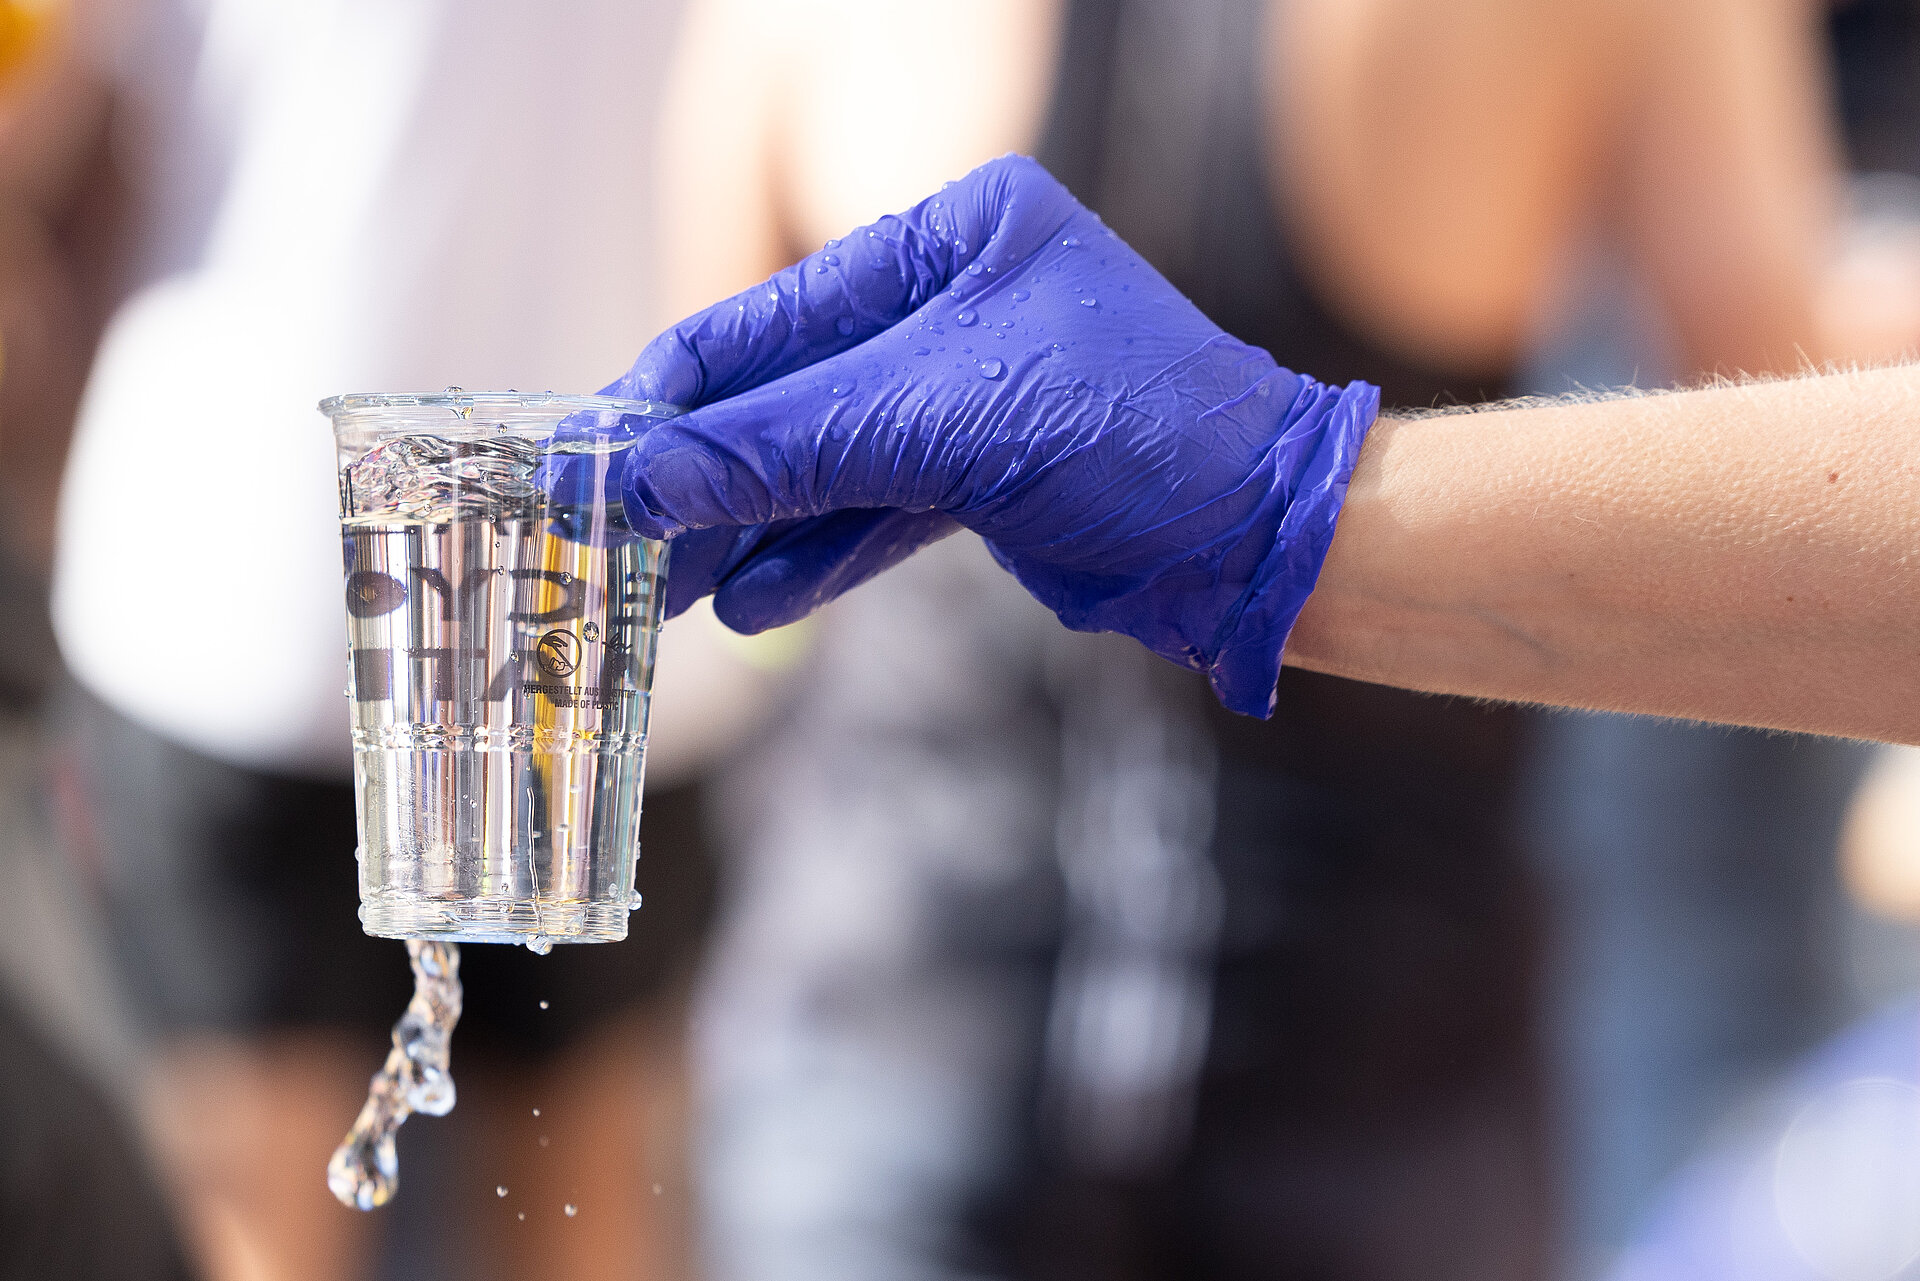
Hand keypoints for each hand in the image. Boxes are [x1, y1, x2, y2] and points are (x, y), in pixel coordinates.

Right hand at [604, 155, 1377, 715]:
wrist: (1262, 539)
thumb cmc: (1136, 434)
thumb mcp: (944, 422)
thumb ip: (788, 446)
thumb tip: (641, 481)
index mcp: (950, 235)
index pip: (775, 314)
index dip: (676, 393)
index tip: (589, 458)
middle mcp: (954, 302)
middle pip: (790, 391)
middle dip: (704, 473)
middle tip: (608, 537)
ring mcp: (968, 391)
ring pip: (825, 461)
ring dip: (748, 530)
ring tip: (663, 593)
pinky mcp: (984, 475)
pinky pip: (873, 510)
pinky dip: (817, 557)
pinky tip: (752, 603)